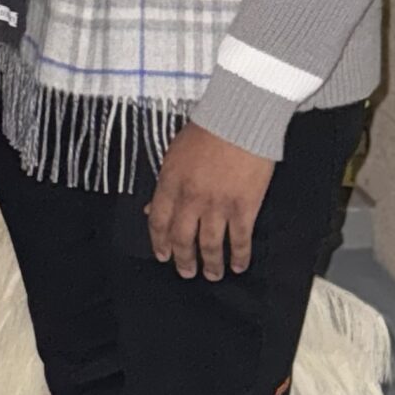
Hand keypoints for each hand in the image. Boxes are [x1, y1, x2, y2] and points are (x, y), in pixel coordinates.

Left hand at [146, 124, 274, 280]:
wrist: (240, 120)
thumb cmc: (207, 130)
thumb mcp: (174, 154)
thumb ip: (164, 183)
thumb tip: (151, 208)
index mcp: (170, 184)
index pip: (158, 222)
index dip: (159, 243)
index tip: (163, 255)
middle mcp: (191, 199)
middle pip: (182, 238)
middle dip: (183, 260)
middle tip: (186, 271)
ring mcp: (217, 205)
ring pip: (209, 245)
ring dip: (210, 264)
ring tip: (212, 275)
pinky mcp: (244, 207)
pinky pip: (239, 239)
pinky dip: (238, 255)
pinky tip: (238, 265)